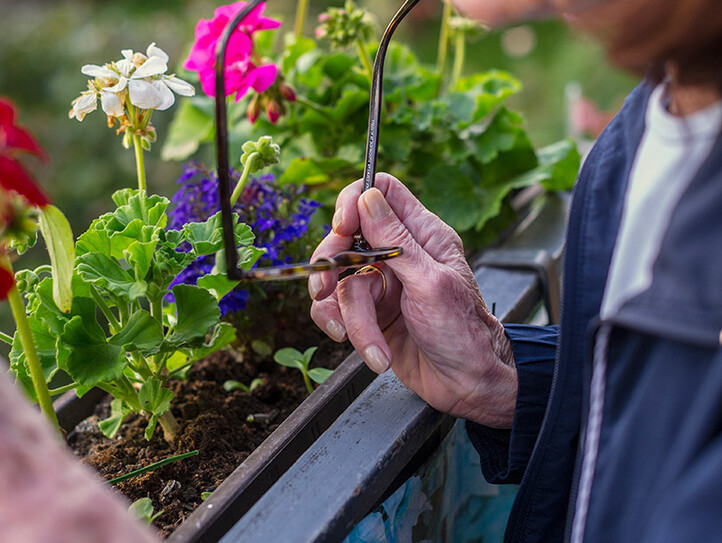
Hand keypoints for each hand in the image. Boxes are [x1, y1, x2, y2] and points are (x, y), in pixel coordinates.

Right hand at [308, 173, 516, 427]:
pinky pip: (339, 311)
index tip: (342, 226)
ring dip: (348, 318)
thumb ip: (396, 241)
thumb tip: (368, 197)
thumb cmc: (463, 332)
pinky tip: (372, 353)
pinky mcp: (370, 314)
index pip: (381, 192)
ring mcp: (382, 285)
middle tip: (324, 288)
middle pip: (346, 238)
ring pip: (340, 283)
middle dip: (332, 265)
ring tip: (366, 343)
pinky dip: (349, 332)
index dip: (355, 200)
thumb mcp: (431, 282)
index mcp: (421, 234)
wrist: (467, 384)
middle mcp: (398, 255)